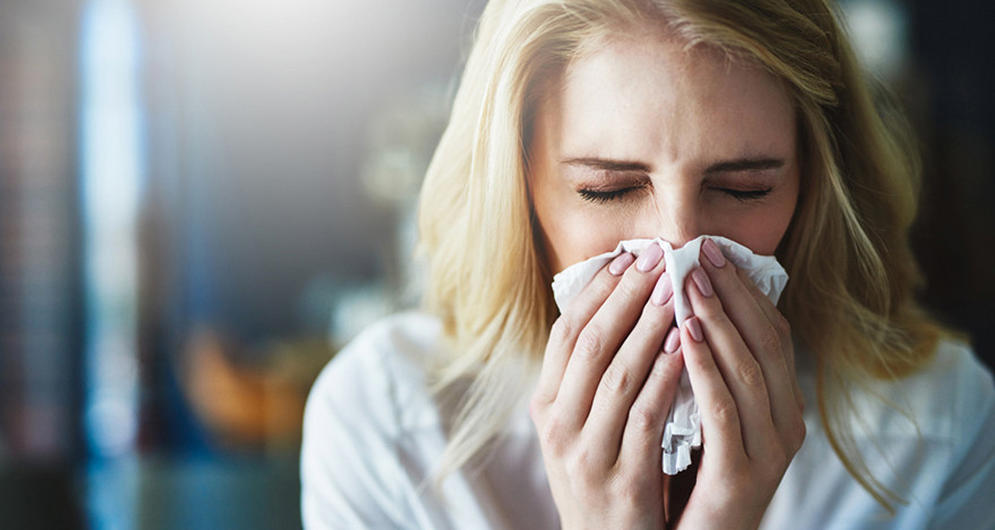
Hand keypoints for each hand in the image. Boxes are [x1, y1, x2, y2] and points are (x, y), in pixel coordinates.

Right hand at [530, 244, 685, 529]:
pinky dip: (665, 376)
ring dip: (649, 326)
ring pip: (618, 374)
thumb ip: (586, 378)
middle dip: (626, 296)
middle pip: (591, 344)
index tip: (626, 257)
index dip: (596, 291)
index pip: (565, 334)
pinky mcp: (622, 480)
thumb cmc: (600, 476)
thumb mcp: (577, 427)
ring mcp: (586, 454)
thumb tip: (612, 307)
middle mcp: (558, 427)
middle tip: (658, 259)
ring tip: (677, 290)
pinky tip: (684, 346)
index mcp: (545, 407)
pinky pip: (646, 416)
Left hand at [670, 238, 805, 528]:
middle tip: (700, 251)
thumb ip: (709, 369)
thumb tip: (685, 306)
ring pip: (749, 370)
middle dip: (732, 292)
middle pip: (766, 342)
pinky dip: (703, 367)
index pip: (772, 332)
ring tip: (688, 281)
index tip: (712, 250)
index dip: (744, 289)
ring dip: (717, 320)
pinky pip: (723, 410)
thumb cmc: (695, 476)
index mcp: (782, 406)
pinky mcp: (740, 477)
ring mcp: (767, 452)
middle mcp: (785, 424)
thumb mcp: (708, 416)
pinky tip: (681, 335)